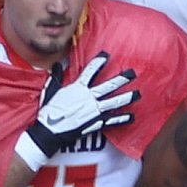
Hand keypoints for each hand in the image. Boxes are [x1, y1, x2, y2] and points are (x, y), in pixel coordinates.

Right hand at [15, 52, 138, 170]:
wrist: (50, 131)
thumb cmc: (49, 111)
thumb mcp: (50, 90)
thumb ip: (56, 77)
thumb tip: (57, 64)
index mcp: (78, 88)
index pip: (90, 71)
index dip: (99, 62)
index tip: (107, 55)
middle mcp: (89, 98)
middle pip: (109, 86)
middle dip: (121, 79)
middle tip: (132, 73)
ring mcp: (94, 111)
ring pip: (114, 102)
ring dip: (127, 98)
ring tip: (138, 94)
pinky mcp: (97, 123)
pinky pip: (113, 120)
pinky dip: (123, 119)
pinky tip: (132, 116)